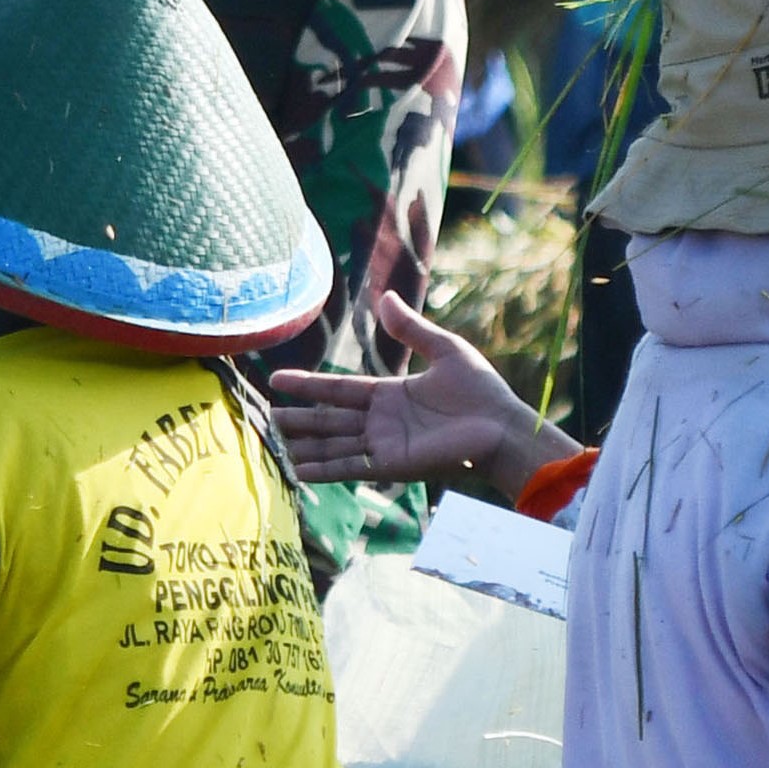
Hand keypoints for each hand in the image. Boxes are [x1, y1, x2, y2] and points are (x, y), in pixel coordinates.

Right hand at [269, 292, 571, 493]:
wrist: (504, 428)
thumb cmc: (482, 391)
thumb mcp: (444, 350)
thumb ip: (411, 329)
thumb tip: (384, 297)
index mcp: (390, 394)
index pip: (339, 390)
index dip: (309, 385)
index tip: (277, 378)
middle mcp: (381, 422)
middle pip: (330, 419)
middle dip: (298, 419)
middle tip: (264, 418)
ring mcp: (384, 445)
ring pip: (334, 443)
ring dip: (304, 444)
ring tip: (271, 443)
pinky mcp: (392, 465)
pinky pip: (350, 466)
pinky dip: (323, 469)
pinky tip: (297, 470)